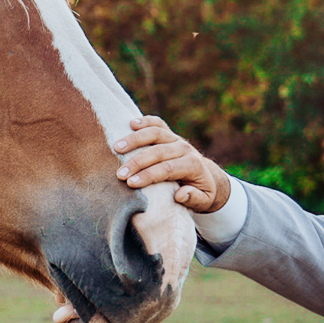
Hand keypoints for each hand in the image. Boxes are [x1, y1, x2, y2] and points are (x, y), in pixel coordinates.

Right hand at [111, 116, 231, 212]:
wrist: (207, 176)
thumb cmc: (201, 192)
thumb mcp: (205, 201)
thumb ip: (195, 198)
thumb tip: (181, 195)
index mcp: (193, 165)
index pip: (168, 168)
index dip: (148, 175)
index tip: (130, 183)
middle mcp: (184, 148)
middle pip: (158, 151)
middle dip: (136, 162)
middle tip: (119, 173)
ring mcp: (176, 139)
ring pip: (155, 133)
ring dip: (134, 139)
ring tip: (116, 147)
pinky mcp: (169, 133)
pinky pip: (157, 123)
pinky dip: (145, 121)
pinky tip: (131, 123)